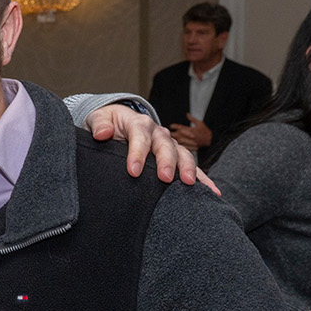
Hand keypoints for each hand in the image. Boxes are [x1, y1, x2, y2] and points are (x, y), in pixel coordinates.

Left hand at [86, 105, 216, 192]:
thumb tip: (101, 134)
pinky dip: (203, 179)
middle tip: (165, 178)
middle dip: (167, 162)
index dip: (137, 153)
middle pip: (165, 146)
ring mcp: (169, 144)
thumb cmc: (107, 123)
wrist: (118, 123)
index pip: (139, 136)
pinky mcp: (175, 157)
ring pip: (182, 155)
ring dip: (188, 169)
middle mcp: (157, 133)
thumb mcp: (99, 119)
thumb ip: (99, 125)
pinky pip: (191, 167)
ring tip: (190, 184)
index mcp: (138, 123)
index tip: (133, 171)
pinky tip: (212, 192)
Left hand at [167, 115, 212, 152]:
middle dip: (172, 133)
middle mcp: (190, 137)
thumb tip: (187, 114)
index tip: (171, 126)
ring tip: (171, 138)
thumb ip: (192, 119)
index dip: (174, 126)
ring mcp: (191, 143)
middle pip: (178, 135)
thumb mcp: (200, 123)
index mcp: (192, 130)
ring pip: (180, 141)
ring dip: (175, 139)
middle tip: (169, 132)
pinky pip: (183, 147)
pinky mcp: (192, 147)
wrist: (212, 141)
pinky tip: (177, 143)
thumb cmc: (206, 132)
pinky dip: (180, 145)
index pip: (180, 127)